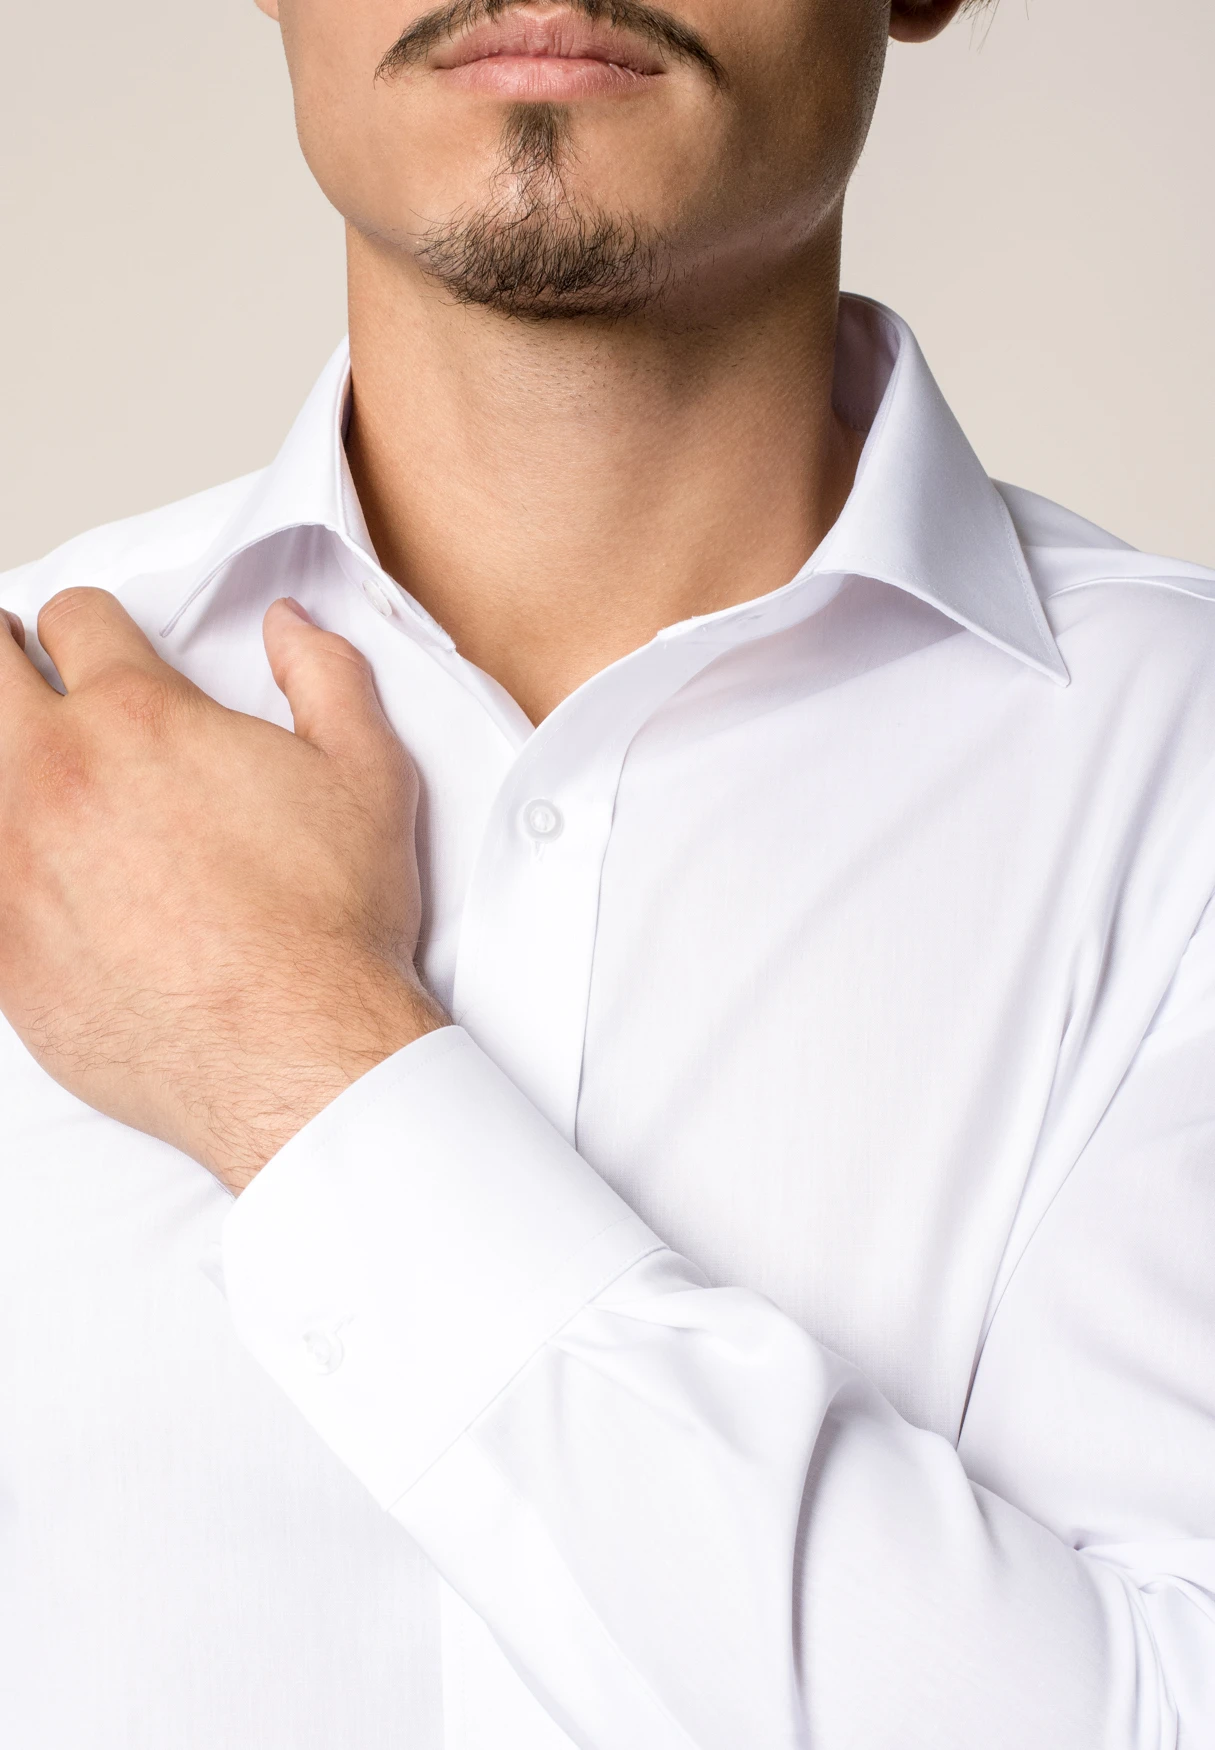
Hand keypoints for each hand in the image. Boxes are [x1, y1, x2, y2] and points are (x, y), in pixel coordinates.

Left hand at [0, 590, 446, 1191]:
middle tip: (21, 672)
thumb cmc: (331, 924)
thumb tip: (289, 625)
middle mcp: (56, 773)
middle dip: (5, 657)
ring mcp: (9, 858)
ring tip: (31, 772)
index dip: (88, 623)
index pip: (74, 619)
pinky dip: (0, 856)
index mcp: (139, 716)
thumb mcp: (368, 774)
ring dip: (2, 753)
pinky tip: (25, 864)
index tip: (92, 643)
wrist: (295, 1051)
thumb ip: (327, 675)